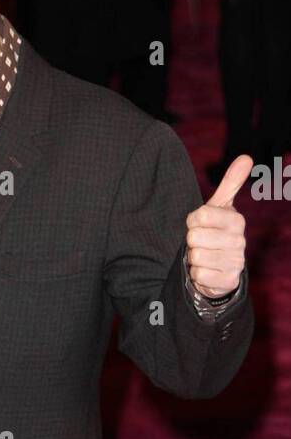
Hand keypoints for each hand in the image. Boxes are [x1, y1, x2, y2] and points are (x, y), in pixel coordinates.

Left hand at [186, 155, 250, 297]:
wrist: (221, 268)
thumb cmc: (215, 232)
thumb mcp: (220, 207)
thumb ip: (231, 183)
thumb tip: (246, 157)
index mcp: (236, 220)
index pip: (200, 215)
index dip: (192, 221)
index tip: (199, 224)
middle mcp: (239, 241)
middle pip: (194, 237)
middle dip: (192, 241)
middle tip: (201, 243)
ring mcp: (235, 263)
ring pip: (196, 257)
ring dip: (193, 259)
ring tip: (203, 256)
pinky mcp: (228, 281)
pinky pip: (200, 275)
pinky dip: (197, 275)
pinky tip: (205, 271)